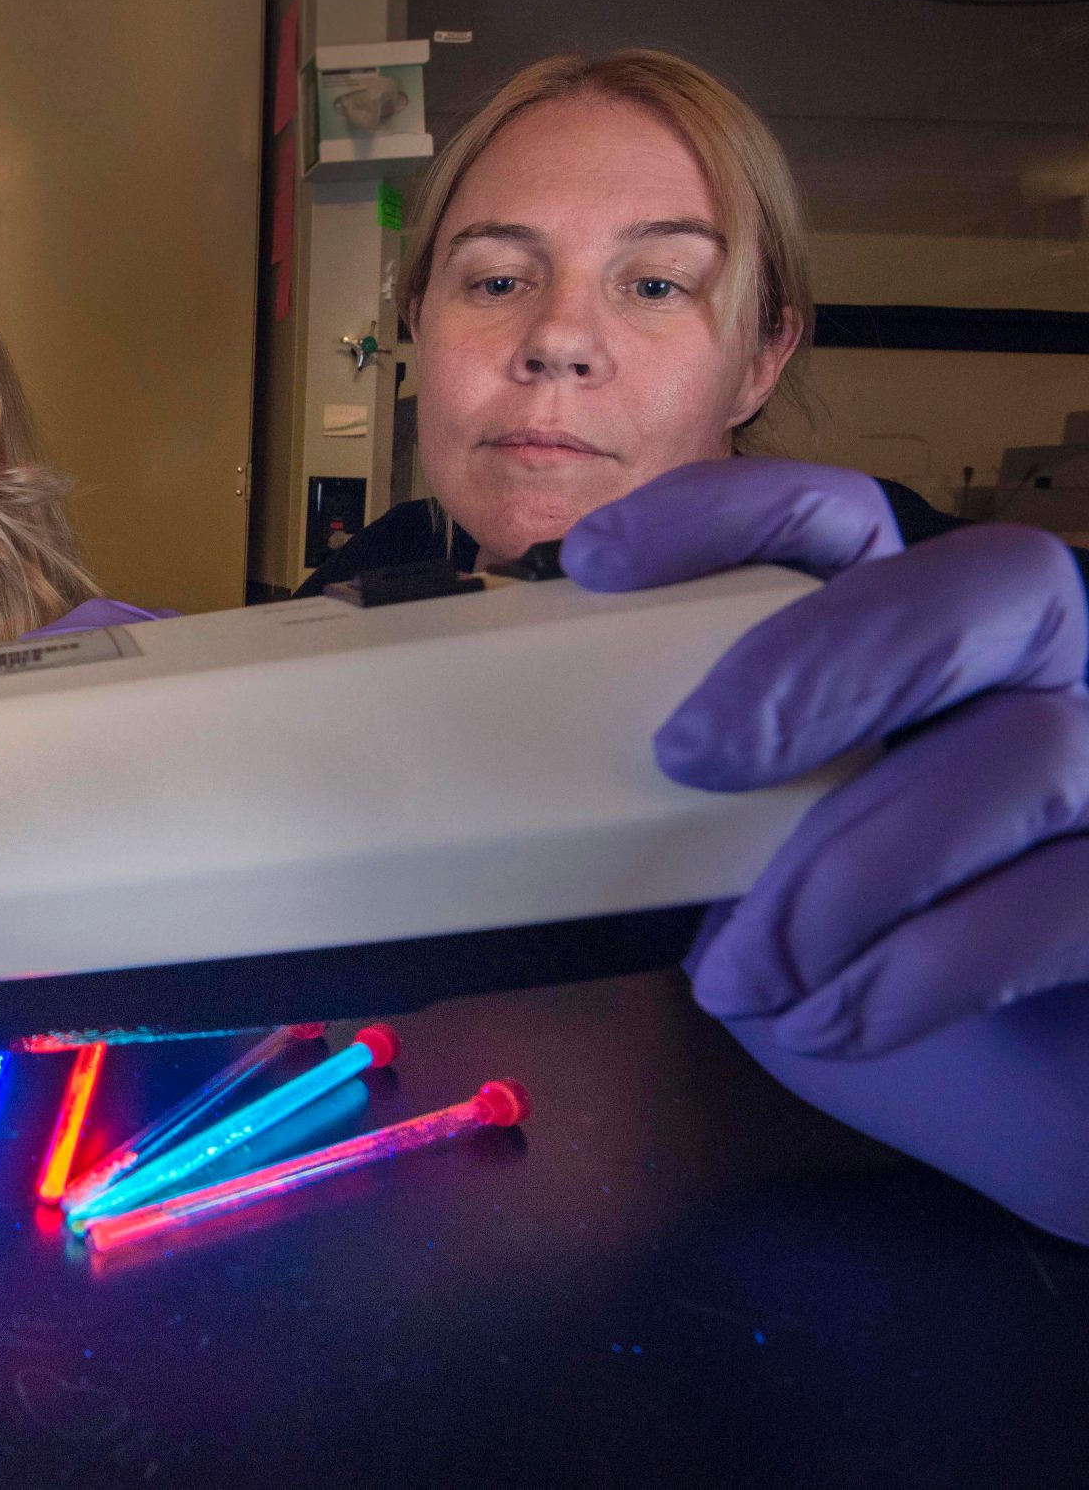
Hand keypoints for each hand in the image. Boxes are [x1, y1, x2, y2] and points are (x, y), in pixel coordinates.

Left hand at [563, 459, 1088, 1058]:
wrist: (1004, 1089)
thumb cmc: (866, 952)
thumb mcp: (753, 862)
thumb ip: (701, 799)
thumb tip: (563, 786)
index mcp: (928, 632)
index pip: (847, 518)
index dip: (729, 513)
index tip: (595, 566)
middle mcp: (1049, 667)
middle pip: (984, 587)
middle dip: (824, 663)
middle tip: (690, 759)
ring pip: (1022, 756)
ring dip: (847, 875)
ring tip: (743, 975)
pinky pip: (1064, 903)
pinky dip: (918, 972)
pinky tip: (828, 1022)